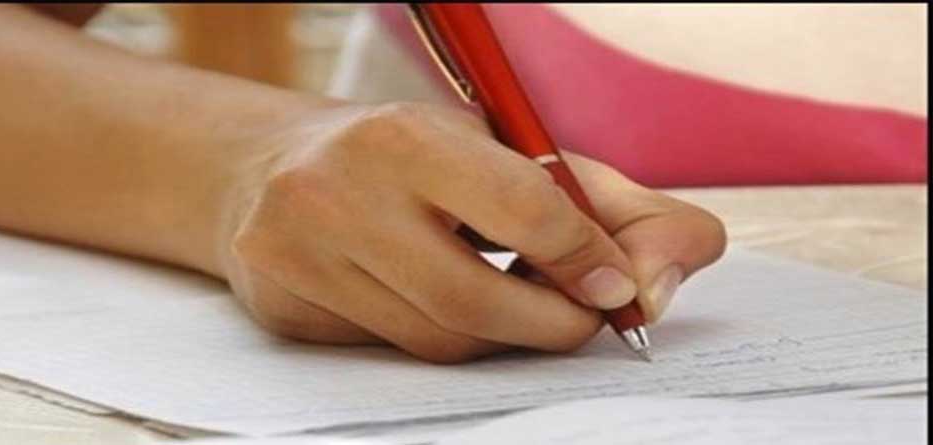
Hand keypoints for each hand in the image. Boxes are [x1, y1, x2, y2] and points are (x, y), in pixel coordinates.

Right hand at [214, 101, 725, 362]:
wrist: (269, 167)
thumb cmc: (411, 157)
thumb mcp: (502, 150)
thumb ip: (605, 204)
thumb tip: (665, 277)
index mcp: (404, 135)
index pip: (524, 210)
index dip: (588, 260)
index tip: (618, 289)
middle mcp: (335, 192)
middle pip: (476, 302)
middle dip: (550, 322)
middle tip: (581, 319)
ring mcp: (296, 256)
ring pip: (435, 339)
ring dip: (495, 332)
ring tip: (506, 297)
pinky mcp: (283, 306)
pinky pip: (390, 352)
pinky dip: (434, 334)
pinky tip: (433, 297)